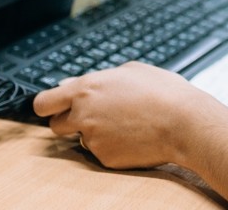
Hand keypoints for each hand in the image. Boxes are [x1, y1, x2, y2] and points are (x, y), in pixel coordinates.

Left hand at [33, 62, 208, 168]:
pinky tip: (132, 135)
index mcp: (86, 89)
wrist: (184, 123)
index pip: (43, 102)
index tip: (52, 107)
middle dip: (68, 122)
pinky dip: (111, 145)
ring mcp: (93, 139)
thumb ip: (96, 78)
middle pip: (55, 126)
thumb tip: (71, 84)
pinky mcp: (105, 158)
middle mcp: (83, 115)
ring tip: (124, 123)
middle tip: (90, 116)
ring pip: (81, 139)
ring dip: (93, 133)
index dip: (46, 106)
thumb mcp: (130, 70)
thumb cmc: (163, 92)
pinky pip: (100, 152)